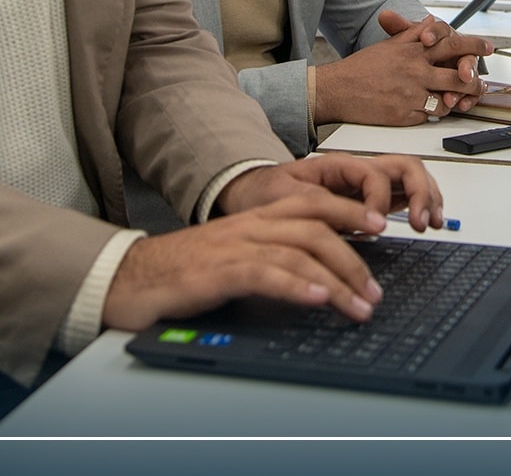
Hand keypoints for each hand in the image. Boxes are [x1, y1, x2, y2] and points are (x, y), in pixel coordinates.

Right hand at [99, 195, 386, 331]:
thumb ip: (271, 258)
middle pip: (315, 230)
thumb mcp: (233, 256)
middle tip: (376, 290)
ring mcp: (234, 248)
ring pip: (299, 253)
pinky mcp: (218, 273)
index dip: (349, 212)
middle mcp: (250, 227)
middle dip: (353, 259)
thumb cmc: (182, 271)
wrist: (129, 278)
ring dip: (336, 281)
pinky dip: (297, 287)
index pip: (312, 204)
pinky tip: (318, 299)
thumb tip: (317, 279)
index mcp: (255, 219)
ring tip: (360, 306)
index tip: (381, 228)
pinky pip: (266, 274)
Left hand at [217, 152, 443, 228]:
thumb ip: (322, 204)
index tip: (376, 226)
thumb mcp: (286, 196)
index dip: (380, 199)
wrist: (254, 196)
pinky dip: (423, 205)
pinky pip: (407, 195)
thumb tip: (362, 221)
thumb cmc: (267, 193)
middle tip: (422, 222)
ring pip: (412, 178)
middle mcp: (359, 171)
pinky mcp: (372, 200)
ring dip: (429, 196)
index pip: (375, 174)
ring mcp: (368, 185)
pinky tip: (426, 223)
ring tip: (432, 223)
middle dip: (421, 192)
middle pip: (406, 166)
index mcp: (339, 164)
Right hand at [316, 15, 484, 123]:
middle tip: (480, 83)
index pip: (451, 45)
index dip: (473, 45)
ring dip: (453, 101)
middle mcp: (415, 71)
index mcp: (412, 52)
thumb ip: (413, 33)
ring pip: (446, 100)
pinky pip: (429, 116)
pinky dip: (432, 114)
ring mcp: (410, 95)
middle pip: (456, 75)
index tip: (488, 48)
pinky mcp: (404, 115)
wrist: (337, 90)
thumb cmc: (361, 68)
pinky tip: (430, 110)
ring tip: (457, 100)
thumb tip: (431, 21)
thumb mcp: (389, 45)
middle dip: (473, 80)